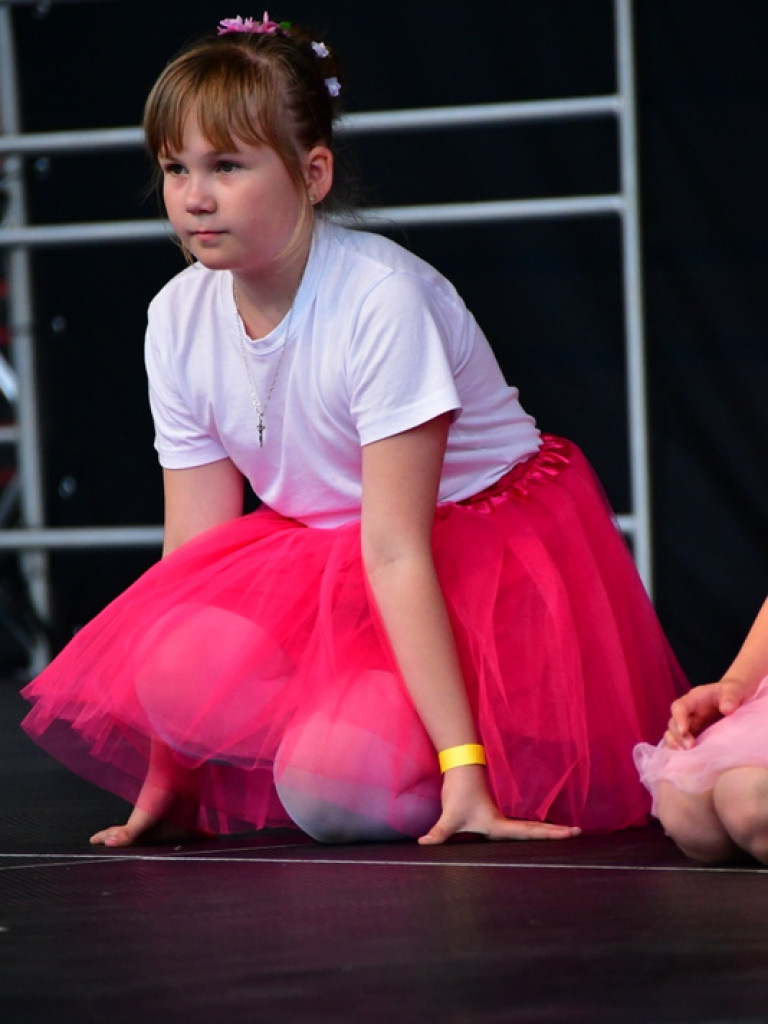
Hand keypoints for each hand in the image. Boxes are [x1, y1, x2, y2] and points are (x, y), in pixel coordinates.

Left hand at [417, 764, 580, 845]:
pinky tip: (537, 834)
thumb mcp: (450, 816)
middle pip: (535, 831)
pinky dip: (532, 830)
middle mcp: (503, 822)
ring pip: (527, 828)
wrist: (460, 770)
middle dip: (556, 833)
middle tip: (579, 834)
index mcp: (498, 824)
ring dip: (546, 831)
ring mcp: (500, 818)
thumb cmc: (459, 792)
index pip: (529, 832)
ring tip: (567, 835)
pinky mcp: (493, 815)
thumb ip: (439, 833)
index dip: (551, 834)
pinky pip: (518, 826)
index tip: (573, 833)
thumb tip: (425, 845)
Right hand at [664, 678, 748, 749]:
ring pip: (673, 735)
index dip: (678, 718)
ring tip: (686, 756)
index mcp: (694, 699)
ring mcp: (690, 725)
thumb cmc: (734, 691)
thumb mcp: (734, 690)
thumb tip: (727, 709)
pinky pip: (681, 743)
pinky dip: (680, 752)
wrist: (738, 698)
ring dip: (676, 745)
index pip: (679, 707)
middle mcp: (688, 713)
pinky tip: (686, 761)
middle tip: (689, 747)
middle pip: (673, 723)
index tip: (684, 731)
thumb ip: (731, 697)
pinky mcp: (695, 736)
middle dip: (678, 736)